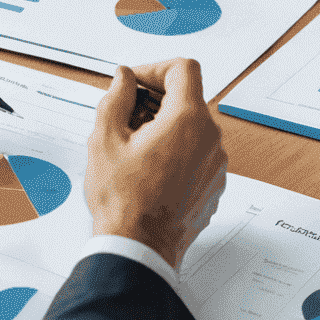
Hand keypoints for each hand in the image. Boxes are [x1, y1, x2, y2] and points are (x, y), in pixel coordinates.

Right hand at [85, 58, 227, 268]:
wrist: (140, 251)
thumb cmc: (123, 202)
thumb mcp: (104, 140)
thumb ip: (116, 98)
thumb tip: (124, 78)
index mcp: (188, 121)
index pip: (183, 69)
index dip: (154, 68)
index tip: (134, 83)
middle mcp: (210, 140)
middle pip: (188, 99)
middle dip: (155, 100)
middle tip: (124, 116)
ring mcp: (215, 165)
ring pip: (192, 128)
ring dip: (164, 127)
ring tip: (133, 147)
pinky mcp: (213, 185)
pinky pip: (197, 154)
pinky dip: (176, 151)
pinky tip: (149, 169)